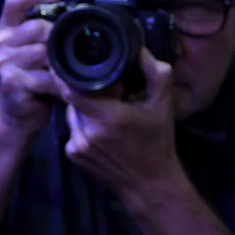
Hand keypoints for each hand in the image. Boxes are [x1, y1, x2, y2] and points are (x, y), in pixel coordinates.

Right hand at [0, 0, 66, 137]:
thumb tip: (76, 13)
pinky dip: (60, 83)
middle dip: (59, 39)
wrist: (16, 117)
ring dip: (61, 64)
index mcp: (8, 30)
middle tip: (70, 53)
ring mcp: (3, 63)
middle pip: (37, 27)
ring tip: (69, 73)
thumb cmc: (31, 82)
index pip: (16, 1)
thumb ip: (48, 34)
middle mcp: (1, 43)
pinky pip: (45, 77)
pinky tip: (65, 88)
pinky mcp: (11, 83)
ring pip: (43, 52)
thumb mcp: (36, 52)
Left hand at [58, 48, 183, 197]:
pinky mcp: (73, 155)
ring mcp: (77, 145)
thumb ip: (156, 74)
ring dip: (84, 108)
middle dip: (85, 91)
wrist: (149, 185)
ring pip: (71, 113)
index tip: (76, 65)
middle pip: (72, 99)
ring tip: (106, 112)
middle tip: (106, 93)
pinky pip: (72, 130)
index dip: (71, 75)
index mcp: (107, 116)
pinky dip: (83, 125)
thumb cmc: (158, 143)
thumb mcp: (163, 106)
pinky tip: (102, 131)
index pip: (71, 88)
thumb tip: (140, 50)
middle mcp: (87, 132)